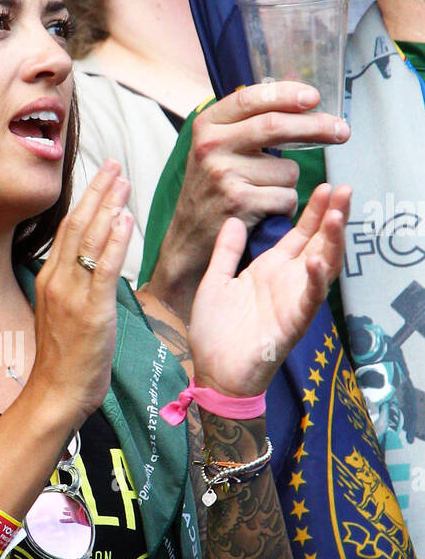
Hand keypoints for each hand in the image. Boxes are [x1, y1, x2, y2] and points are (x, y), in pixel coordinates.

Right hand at [27, 158, 133, 429]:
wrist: (54, 394)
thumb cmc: (63, 362)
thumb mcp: (63, 316)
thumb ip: (77, 289)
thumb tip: (95, 270)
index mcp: (50, 279)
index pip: (67, 231)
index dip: (85, 200)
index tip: (101, 177)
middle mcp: (57, 281)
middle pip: (76, 225)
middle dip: (97, 192)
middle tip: (113, 165)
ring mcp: (72, 295)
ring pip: (89, 240)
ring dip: (108, 206)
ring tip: (123, 181)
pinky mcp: (91, 312)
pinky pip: (104, 269)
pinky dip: (115, 241)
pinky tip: (125, 219)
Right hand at [154, 82, 349, 316]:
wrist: (188, 239)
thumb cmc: (211, 191)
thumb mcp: (216, 149)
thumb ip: (247, 124)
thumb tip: (300, 98)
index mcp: (207, 126)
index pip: (251, 97)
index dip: (286, 94)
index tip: (314, 97)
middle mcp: (211, 146)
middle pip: (276, 126)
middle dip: (317, 126)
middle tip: (342, 131)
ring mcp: (223, 174)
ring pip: (288, 170)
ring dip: (290, 184)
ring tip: (266, 193)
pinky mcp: (239, 202)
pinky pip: (286, 197)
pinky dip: (285, 206)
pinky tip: (265, 210)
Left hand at [188, 183, 350, 396]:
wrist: (214, 373)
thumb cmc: (216, 333)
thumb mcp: (216, 281)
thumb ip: (227, 252)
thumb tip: (234, 219)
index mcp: (270, 271)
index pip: (300, 235)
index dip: (314, 211)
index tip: (325, 185)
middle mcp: (287, 283)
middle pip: (318, 244)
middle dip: (333, 217)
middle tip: (344, 188)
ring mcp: (294, 302)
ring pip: (323, 267)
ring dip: (332, 242)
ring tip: (338, 215)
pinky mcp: (293, 324)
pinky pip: (309, 300)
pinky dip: (314, 281)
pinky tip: (315, 261)